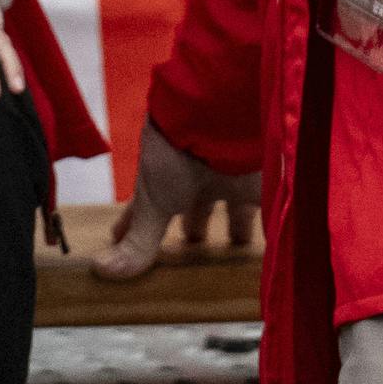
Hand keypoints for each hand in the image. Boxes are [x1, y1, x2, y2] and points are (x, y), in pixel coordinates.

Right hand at [93, 119, 260, 280]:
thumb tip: (102, 270)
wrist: (212, 113)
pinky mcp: (261, 179)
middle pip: (197, 204)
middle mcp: (198, 176)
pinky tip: (280, 243)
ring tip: (238, 244)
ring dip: (234, 223)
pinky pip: (271, 206)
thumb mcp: (152, 202)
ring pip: (233, 203)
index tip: (121, 237)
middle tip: (195, 244)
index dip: (136, 222)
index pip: (148, 206)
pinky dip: (273, 226)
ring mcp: (231, 175)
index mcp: (166, 180)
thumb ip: (138, 240)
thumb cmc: (173, 152)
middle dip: (196, 223)